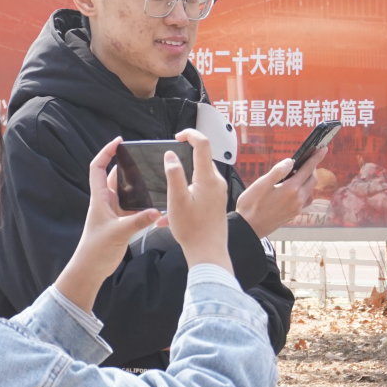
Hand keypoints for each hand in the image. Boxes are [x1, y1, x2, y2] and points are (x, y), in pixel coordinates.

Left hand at [54, 137, 161, 310]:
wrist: (91, 268)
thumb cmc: (96, 249)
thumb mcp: (118, 232)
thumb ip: (138, 221)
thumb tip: (157, 211)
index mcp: (100, 198)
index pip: (98, 168)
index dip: (106, 152)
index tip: (119, 141)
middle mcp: (107, 201)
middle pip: (115, 175)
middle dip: (127, 164)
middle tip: (144, 156)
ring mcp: (115, 211)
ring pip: (127, 190)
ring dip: (137, 182)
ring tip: (153, 173)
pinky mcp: (123, 221)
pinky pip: (135, 205)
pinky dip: (144, 201)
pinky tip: (157, 200)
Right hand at [163, 128, 231, 269]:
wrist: (208, 252)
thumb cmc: (192, 229)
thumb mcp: (176, 199)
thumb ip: (174, 174)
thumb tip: (171, 155)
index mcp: (208, 178)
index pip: (203, 144)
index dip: (190, 134)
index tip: (177, 136)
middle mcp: (217, 182)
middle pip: (201, 159)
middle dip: (184, 160)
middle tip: (167, 168)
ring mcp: (218, 192)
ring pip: (200, 176)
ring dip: (184, 181)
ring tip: (169, 199)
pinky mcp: (217, 201)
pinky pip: (201, 190)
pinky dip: (188, 194)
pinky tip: (174, 213)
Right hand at [234, 148, 326, 235]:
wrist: (248, 228)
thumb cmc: (251, 206)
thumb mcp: (261, 184)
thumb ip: (278, 171)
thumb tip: (291, 161)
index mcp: (291, 189)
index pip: (308, 169)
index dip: (316, 157)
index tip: (323, 149)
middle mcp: (297, 199)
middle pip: (312, 179)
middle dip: (312, 168)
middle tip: (306, 160)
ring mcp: (296, 208)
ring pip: (309, 190)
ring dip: (307, 180)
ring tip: (298, 173)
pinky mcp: (293, 214)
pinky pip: (304, 199)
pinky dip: (303, 190)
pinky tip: (293, 189)